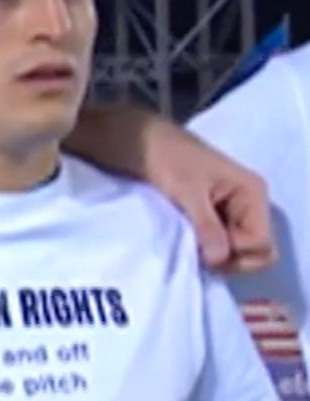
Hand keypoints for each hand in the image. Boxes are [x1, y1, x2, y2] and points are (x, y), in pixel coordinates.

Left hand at [141, 123, 275, 273]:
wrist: (140, 141)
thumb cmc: (165, 157)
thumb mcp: (186, 190)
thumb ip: (205, 224)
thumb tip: (220, 259)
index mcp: (252, 193)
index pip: (260, 243)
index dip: (233, 251)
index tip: (202, 246)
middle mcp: (248, 205)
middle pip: (254, 252)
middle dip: (229, 259)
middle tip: (196, 253)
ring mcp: (231, 213)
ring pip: (236, 252)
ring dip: (214, 257)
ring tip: (188, 247)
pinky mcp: (212, 218)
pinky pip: (219, 245)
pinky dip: (205, 251)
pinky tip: (185, 245)